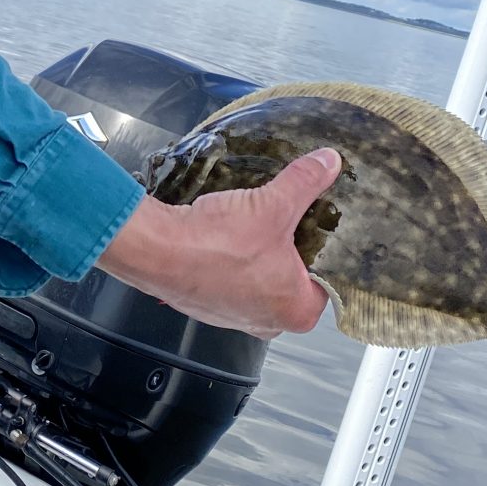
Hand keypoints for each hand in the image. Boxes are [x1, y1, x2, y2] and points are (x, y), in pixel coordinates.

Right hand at [97, 150, 339, 340]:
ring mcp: (235, 317)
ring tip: (257, 222)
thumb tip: (328, 161)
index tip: (322, 225)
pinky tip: (227, 235)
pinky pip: (230, 280)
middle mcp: (269, 323)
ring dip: (259, 254)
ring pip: (260, 279)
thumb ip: (305, 182)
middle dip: (291, 249)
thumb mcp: (273, 205)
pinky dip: (231, 260)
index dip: (326, 247)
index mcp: (298, 310)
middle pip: (294, 279)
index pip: (328, 279)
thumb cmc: (219, 244)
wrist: (158, 251)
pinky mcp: (207, 305)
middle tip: (290, 218)